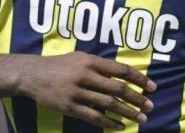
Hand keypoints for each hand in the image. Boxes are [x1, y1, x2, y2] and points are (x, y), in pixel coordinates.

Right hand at [15, 51, 154, 129]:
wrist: (32, 74)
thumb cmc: (59, 65)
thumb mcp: (79, 58)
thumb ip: (99, 66)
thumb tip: (121, 76)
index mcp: (90, 61)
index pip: (121, 69)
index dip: (139, 78)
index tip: (152, 87)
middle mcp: (85, 75)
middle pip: (118, 88)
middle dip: (137, 98)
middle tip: (150, 106)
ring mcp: (77, 92)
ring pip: (108, 104)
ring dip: (127, 112)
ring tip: (141, 119)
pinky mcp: (69, 106)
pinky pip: (94, 117)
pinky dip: (109, 123)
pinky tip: (120, 126)